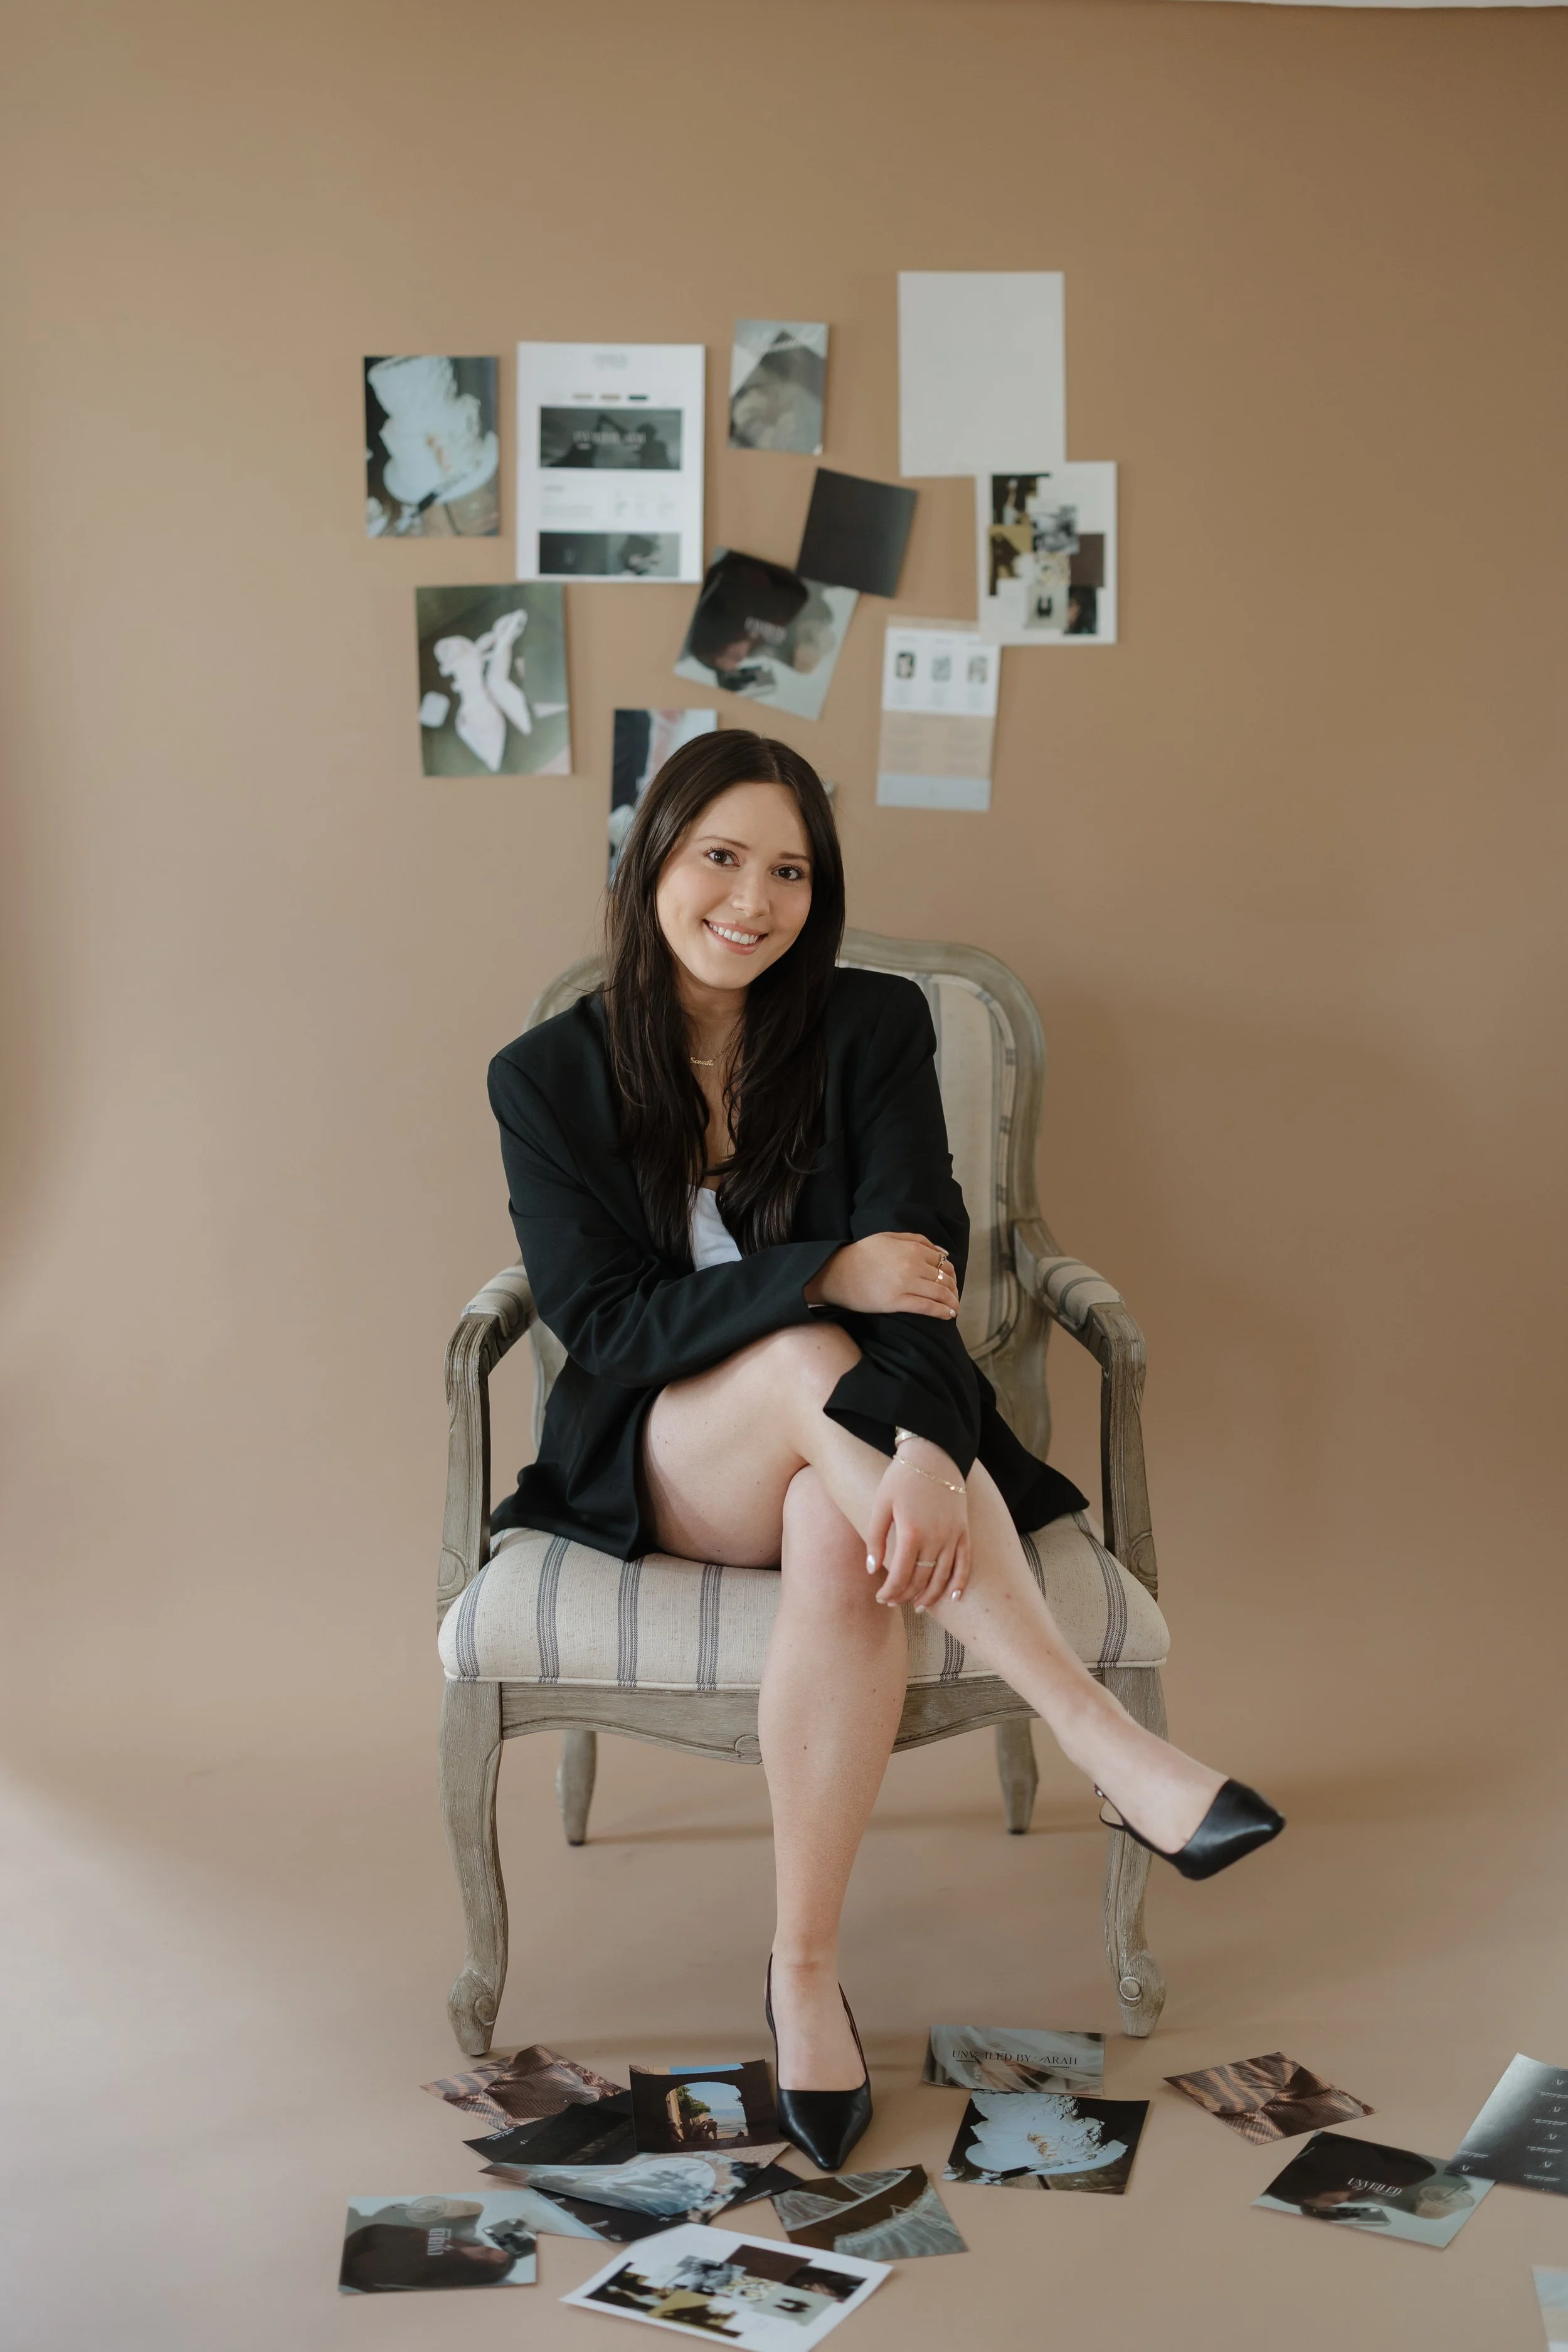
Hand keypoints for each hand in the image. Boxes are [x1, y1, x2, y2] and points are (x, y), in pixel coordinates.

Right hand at [804, 1232, 958, 1318]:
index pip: (943, 1262)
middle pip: (944, 1278)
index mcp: (912, 1248)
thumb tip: (943, 1253)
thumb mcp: (888, 1237)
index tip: (951, 1281)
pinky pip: (927, 1307)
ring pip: (940, 1293)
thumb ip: (917, 1240)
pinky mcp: (897, 1302)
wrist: (836, 1273)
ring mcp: (906, 1284)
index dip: (951, 1273)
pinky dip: (942, 1312)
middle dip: (953, 1289)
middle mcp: (912, 1265)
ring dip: (952, 1302)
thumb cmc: (862, 1254)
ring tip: (954, 1308)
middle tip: (953, 1297)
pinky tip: (948, 1315)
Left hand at [866, 1438, 969, 1610]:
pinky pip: (965, 1563)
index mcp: (911, 1533)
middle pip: (921, 1581)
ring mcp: (953, 1536)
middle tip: (894, 1602)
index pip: (900, 1576)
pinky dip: (960, 1582)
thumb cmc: (902, 1478)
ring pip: (943, 1577)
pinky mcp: (964, 1531)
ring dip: (930, 1596)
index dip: (890, 1592)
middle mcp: (935, 1539)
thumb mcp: (881, 1504)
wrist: (933, 1455)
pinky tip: (953, 1597)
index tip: (881, 1598)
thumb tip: (871, 1569)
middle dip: (906, 1596)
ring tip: (918, 1606)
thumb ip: (875, 1538)